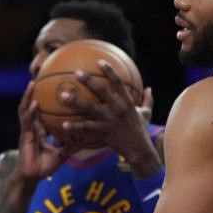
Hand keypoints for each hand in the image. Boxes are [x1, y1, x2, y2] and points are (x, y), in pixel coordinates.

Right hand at [15, 81, 72, 182]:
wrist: (32, 177)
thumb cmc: (44, 166)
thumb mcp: (63, 154)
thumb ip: (73, 145)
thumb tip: (89, 140)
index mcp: (41, 129)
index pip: (43, 110)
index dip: (45, 98)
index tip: (52, 85)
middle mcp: (33, 126)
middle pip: (33, 104)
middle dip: (34, 91)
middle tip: (41, 76)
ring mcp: (28, 130)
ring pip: (26, 109)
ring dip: (28, 96)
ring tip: (32, 83)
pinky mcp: (25, 136)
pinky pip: (27, 121)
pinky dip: (30, 112)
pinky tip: (34, 103)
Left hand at [58, 61, 161, 176]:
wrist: (139, 150)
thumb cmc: (141, 131)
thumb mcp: (146, 114)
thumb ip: (147, 100)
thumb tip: (149, 88)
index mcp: (127, 102)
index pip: (118, 82)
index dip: (109, 71)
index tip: (99, 62)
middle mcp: (117, 108)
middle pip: (101, 90)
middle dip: (88, 80)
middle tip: (76, 72)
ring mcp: (109, 119)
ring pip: (89, 108)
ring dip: (75, 101)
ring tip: (63, 96)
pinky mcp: (103, 131)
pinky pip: (86, 128)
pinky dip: (75, 127)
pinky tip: (63, 125)